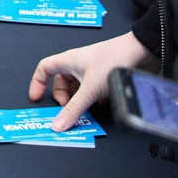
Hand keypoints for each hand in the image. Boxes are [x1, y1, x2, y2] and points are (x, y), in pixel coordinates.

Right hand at [28, 30, 147, 128]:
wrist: (140, 52)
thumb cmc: (113, 60)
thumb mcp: (89, 90)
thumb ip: (74, 109)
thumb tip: (58, 125)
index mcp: (68, 61)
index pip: (44, 69)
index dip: (38, 83)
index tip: (37, 98)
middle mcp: (78, 64)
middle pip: (61, 82)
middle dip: (63, 97)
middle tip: (67, 108)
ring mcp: (92, 70)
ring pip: (78, 88)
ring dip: (80, 99)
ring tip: (86, 108)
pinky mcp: (105, 76)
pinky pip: (92, 90)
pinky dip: (94, 99)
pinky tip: (101, 104)